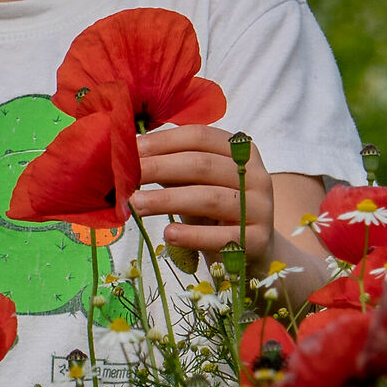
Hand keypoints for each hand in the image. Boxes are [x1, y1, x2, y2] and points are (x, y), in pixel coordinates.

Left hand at [133, 126, 272, 257]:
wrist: (253, 250)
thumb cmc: (216, 210)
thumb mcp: (198, 183)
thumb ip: (172, 168)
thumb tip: (128, 157)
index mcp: (241, 152)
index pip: (200, 137)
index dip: (164, 141)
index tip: (132, 150)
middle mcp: (256, 175)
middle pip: (203, 165)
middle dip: (160, 168)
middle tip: (126, 177)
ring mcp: (260, 208)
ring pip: (209, 199)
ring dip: (167, 201)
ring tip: (136, 205)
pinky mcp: (257, 240)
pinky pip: (222, 237)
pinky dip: (192, 235)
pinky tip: (168, 234)